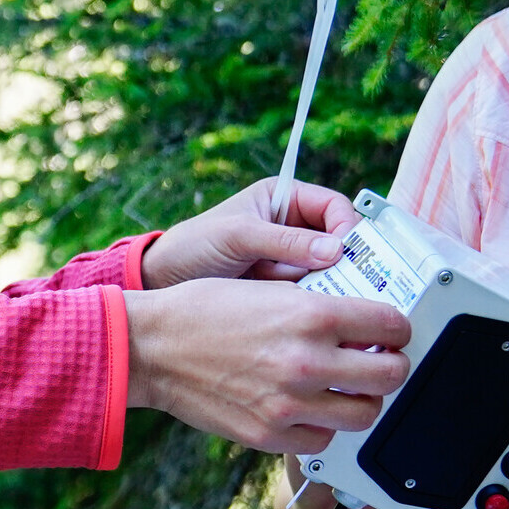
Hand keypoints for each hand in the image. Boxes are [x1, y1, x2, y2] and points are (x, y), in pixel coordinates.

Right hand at [124, 279, 409, 452]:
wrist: (151, 348)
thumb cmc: (202, 310)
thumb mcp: (268, 286)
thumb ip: (318, 305)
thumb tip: (358, 319)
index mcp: (312, 314)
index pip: (391, 325)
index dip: (397, 328)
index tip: (391, 332)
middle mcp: (307, 360)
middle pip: (391, 375)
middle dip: (392, 366)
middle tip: (379, 362)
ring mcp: (290, 403)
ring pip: (365, 414)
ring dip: (362, 400)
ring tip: (347, 388)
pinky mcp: (270, 433)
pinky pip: (324, 439)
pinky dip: (324, 426)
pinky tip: (310, 407)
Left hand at [141, 180, 359, 287]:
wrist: (163, 282)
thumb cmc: (194, 246)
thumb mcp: (239, 236)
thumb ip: (284, 241)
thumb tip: (334, 250)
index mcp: (284, 199)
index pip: (334, 207)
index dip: (345, 227)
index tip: (344, 252)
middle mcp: (293, 228)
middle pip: (339, 242)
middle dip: (340, 261)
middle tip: (342, 282)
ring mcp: (290, 261)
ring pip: (329, 272)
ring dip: (323, 284)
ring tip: (306, 296)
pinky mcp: (282, 290)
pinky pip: (310, 294)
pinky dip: (308, 301)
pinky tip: (295, 308)